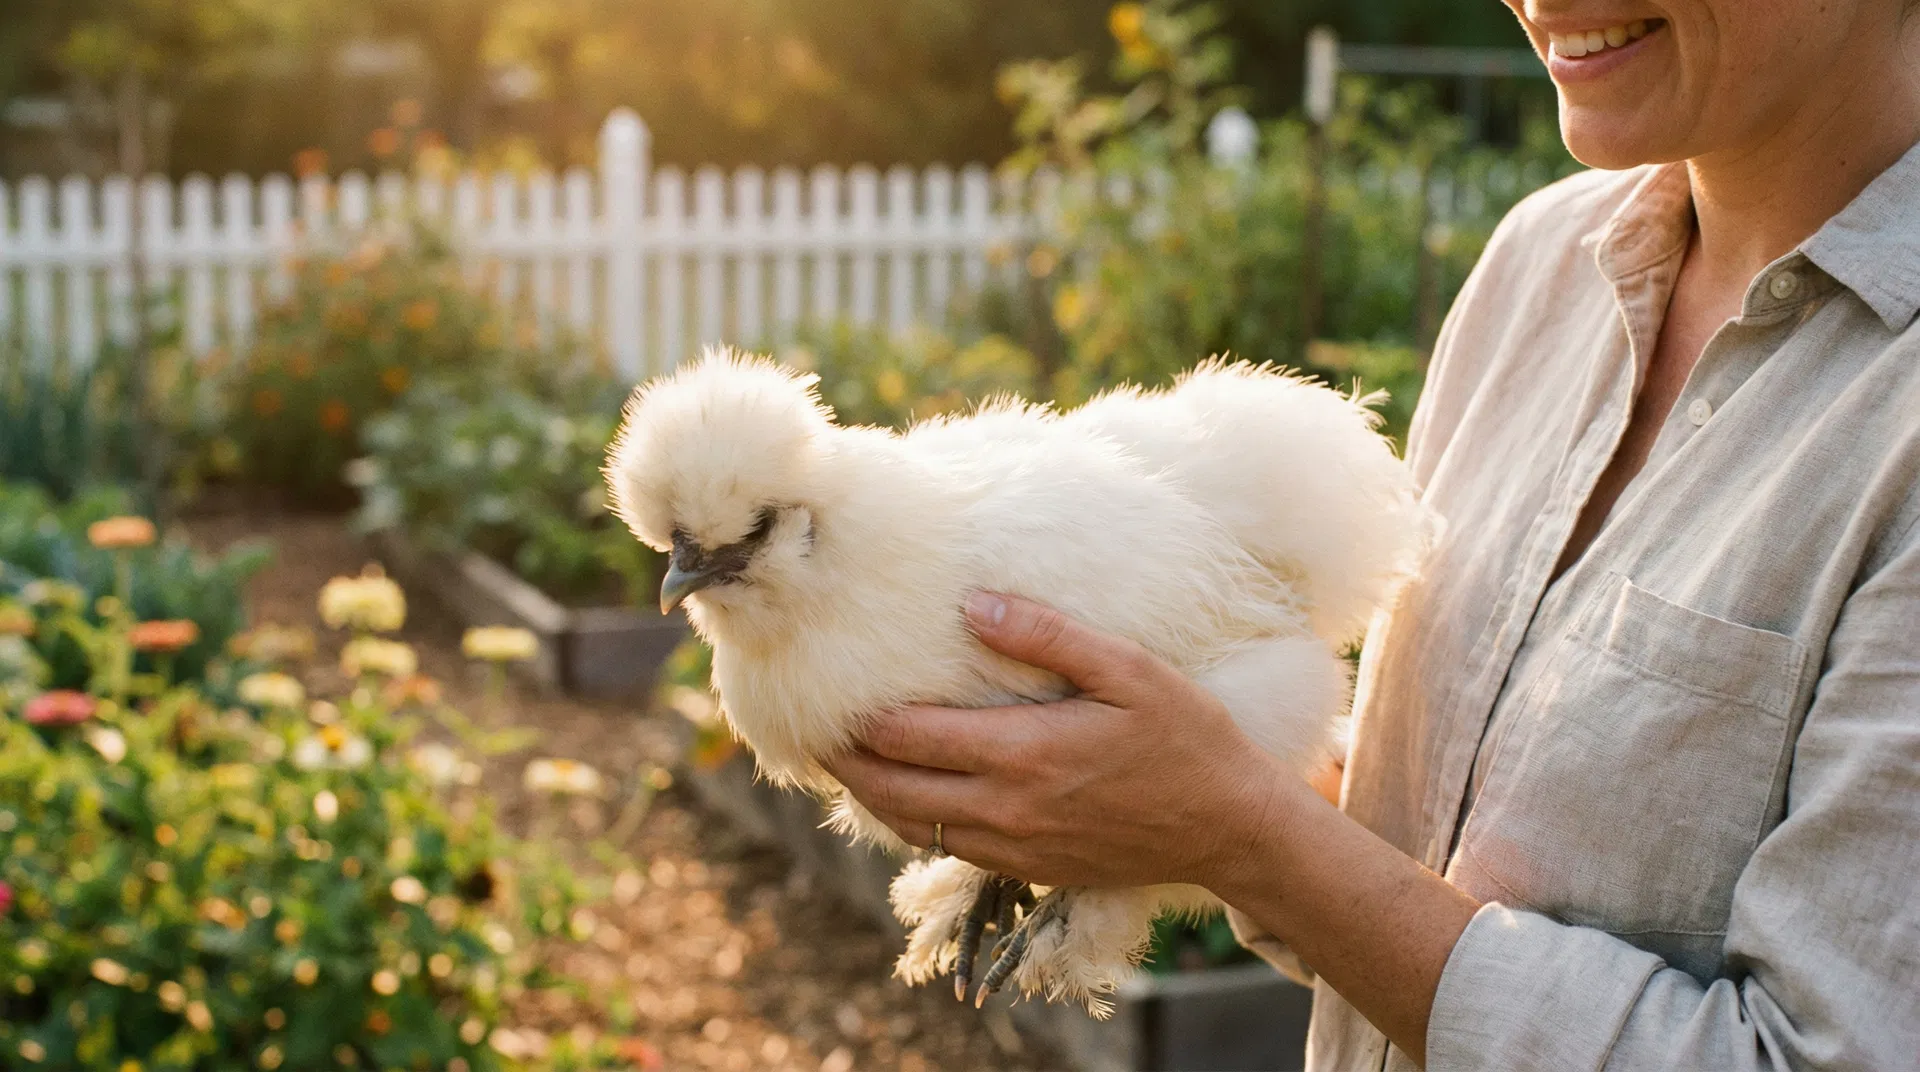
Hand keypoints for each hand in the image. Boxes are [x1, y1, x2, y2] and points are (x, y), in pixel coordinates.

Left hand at [826, 592, 1288, 890]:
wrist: (1228, 827)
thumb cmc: (1186, 738)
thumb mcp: (1130, 671)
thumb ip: (1050, 637)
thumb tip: (976, 604)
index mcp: (1022, 754)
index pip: (906, 737)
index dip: (855, 716)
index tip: (823, 685)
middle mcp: (1005, 809)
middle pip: (888, 789)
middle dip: (843, 757)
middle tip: (811, 723)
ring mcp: (1013, 847)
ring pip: (908, 824)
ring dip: (868, 791)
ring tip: (842, 755)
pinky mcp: (1027, 869)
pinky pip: (945, 844)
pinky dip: (909, 817)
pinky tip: (903, 789)